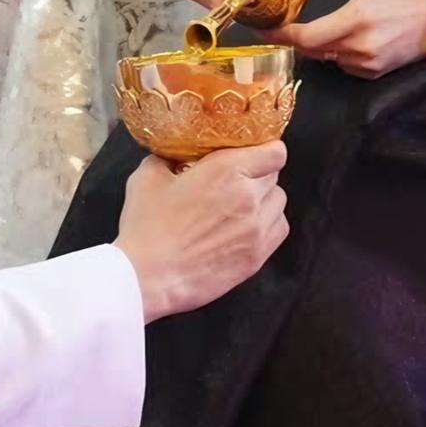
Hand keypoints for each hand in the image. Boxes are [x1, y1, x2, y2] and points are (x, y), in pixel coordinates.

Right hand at [114, 141, 287, 321]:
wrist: (147, 277)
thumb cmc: (147, 227)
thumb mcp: (147, 177)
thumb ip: (167, 158)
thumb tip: (174, 155)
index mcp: (227, 169)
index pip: (274, 151)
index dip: (265, 149)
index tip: (253, 153)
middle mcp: (249, 196)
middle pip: (274, 175)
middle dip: (258, 174)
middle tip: (236, 180)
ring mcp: (256, 229)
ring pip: (278, 202)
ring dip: (264, 200)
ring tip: (241, 206)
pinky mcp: (256, 257)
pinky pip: (278, 230)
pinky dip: (268, 225)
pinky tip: (246, 228)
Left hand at [283, 0, 425, 78]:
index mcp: (356, 20)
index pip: (307, 37)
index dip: (282, 34)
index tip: (263, 27)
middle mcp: (360, 47)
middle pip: (311, 51)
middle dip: (292, 39)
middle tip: (276, 26)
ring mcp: (368, 64)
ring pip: (326, 59)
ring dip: (314, 45)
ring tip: (306, 27)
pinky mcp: (375, 73)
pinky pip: (343, 65)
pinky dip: (334, 53)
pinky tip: (338, 37)